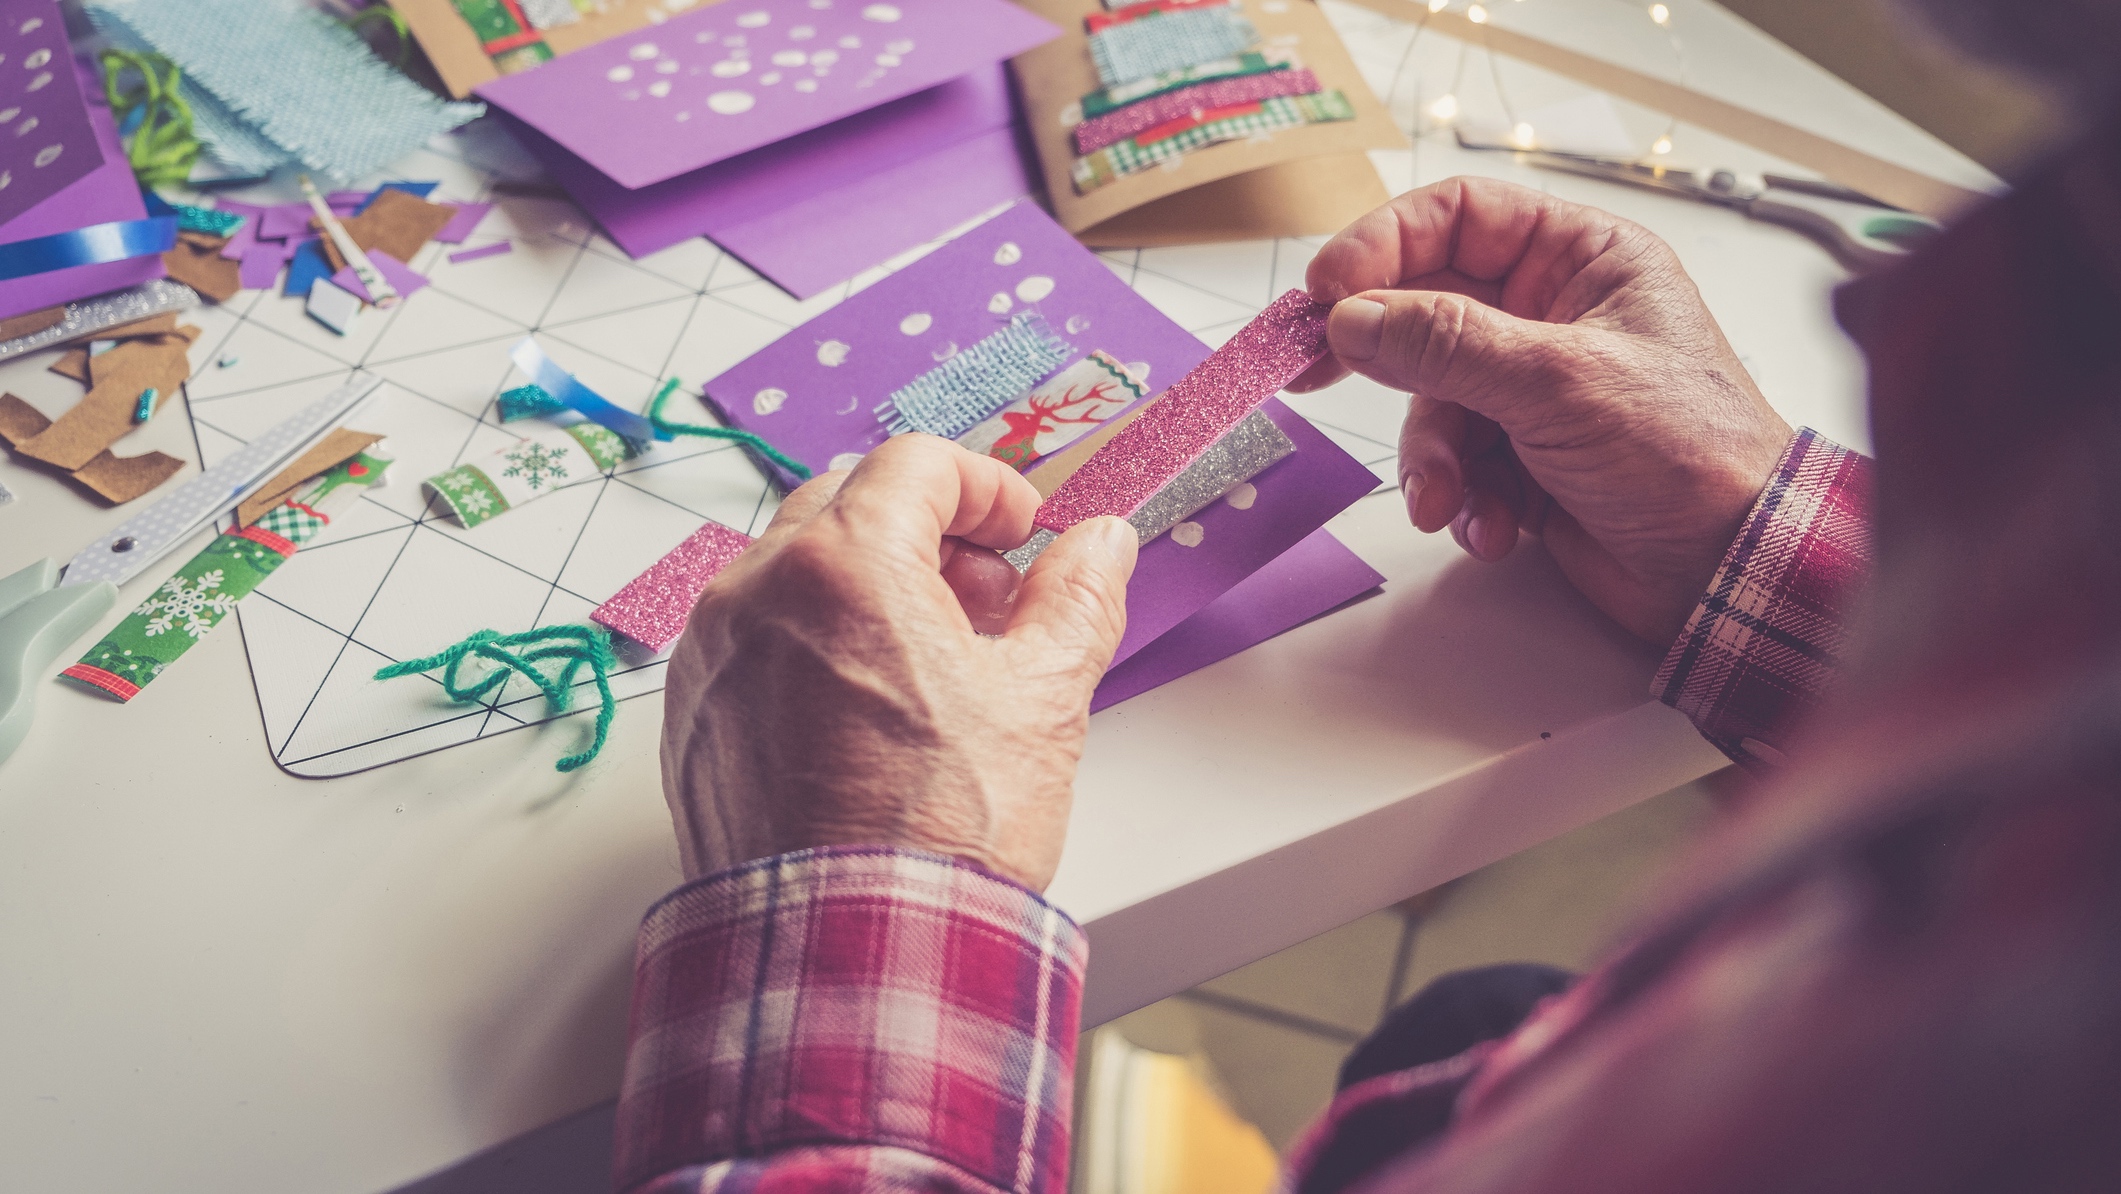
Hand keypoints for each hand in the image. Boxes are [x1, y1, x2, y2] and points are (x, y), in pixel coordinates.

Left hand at [659, 434, 1138, 890]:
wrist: (852, 955)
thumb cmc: (939, 835)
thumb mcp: (1042, 700)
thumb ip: (1076, 598)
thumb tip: (1101, 546)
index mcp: (844, 564)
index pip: (917, 464)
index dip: (988, 487)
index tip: (1024, 534)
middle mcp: (756, 591)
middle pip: (846, 502)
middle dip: (926, 532)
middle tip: (986, 596)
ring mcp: (712, 654)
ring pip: (793, 569)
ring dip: (868, 584)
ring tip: (934, 661)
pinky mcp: (693, 714)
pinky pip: (755, 637)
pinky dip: (813, 640)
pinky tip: (870, 707)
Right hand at [1291, 177, 1791, 644]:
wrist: (1732, 570)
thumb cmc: (1691, 454)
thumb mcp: (1558, 382)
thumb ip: (1446, 343)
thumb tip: (1356, 316)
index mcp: (1582, 260)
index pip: (1458, 216)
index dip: (1382, 244)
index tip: (1327, 290)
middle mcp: (1554, 315)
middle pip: (1427, 307)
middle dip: (1380, 355)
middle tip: (1311, 372)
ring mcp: (1535, 389)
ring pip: (1431, 398)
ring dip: (1432, 456)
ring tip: (1447, 495)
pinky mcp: (1524, 457)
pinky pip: (1455, 461)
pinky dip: (1461, 497)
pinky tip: (1494, 524)